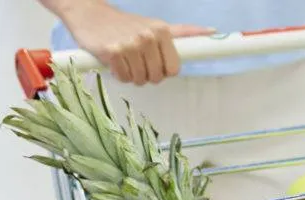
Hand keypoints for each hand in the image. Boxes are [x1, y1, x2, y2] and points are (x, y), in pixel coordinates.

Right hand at [61, 3, 213, 84]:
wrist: (91, 15)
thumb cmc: (126, 24)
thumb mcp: (156, 26)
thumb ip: (183, 32)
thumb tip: (213, 32)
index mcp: (162, 31)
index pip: (174, 68)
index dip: (164, 71)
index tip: (155, 64)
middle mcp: (148, 37)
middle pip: (157, 77)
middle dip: (147, 75)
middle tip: (137, 61)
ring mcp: (130, 45)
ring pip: (140, 80)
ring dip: (132, 76)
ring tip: (126, 61)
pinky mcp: (112, 52)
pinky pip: (123, 78)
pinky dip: (119, 75)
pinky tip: (114, 62)